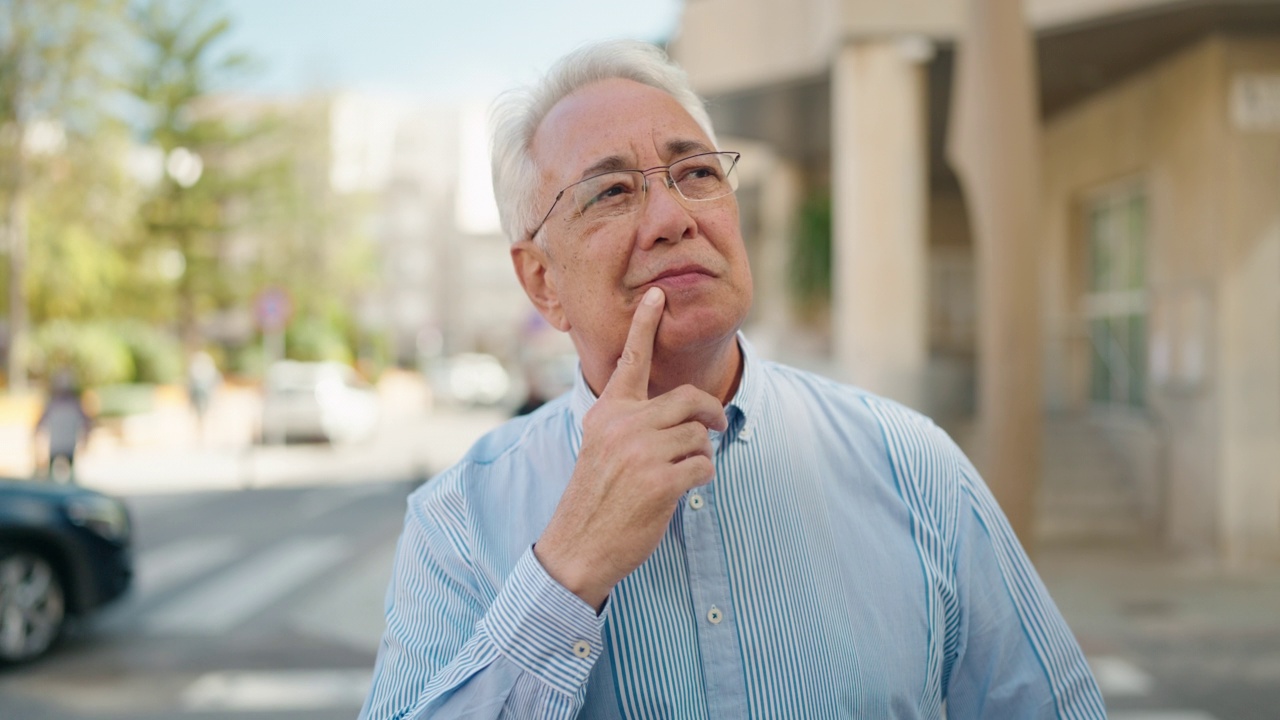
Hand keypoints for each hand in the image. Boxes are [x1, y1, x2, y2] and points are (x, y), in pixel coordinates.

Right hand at [534, 287, 727, 609]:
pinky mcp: (660, 481)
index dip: (644, 325)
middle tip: (718, 425)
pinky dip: (702, 477)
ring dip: (702, 455)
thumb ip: (630, 422)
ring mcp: (641, 452)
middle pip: (689, 398)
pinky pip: (703, 465)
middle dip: (711, 412)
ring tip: (683, 472)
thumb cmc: (597, 497)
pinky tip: (683, 490)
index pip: (630, 361)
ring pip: (699, 435)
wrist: (579, 544)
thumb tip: (682, 412)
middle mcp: (623, 424)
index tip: (656, 294)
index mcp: (608, 412)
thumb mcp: (601, 447)